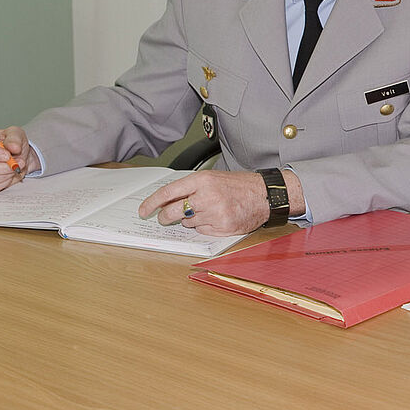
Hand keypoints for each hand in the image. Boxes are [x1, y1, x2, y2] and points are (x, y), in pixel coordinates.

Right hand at [0, 126, 36, 193]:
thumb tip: (13, 147)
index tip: (8, 155)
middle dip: (3, 167)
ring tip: (14, 169)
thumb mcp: (15, 134)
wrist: (16, 157)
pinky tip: (8, 176)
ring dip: (5, 176)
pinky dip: (3, 184)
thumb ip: (14, 138)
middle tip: (18, 164)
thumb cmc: (11, 144)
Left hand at [137, 169, 301, 235]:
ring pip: (187, 223)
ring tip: (206, 211)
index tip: (143, 210)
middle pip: (173, 212)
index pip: (168, 192)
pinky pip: (201, 231)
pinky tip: (216, 218)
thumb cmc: (240, 185)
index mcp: (203, 180)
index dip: (152, 203)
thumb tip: (166, 201)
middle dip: (165, 217)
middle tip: (165, 218)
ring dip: (190, 220)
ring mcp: (215, 213)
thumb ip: (191, 187)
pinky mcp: (223, 227)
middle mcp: (207, 196)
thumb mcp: (213, 178)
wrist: (266, 194)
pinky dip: (204, 227)